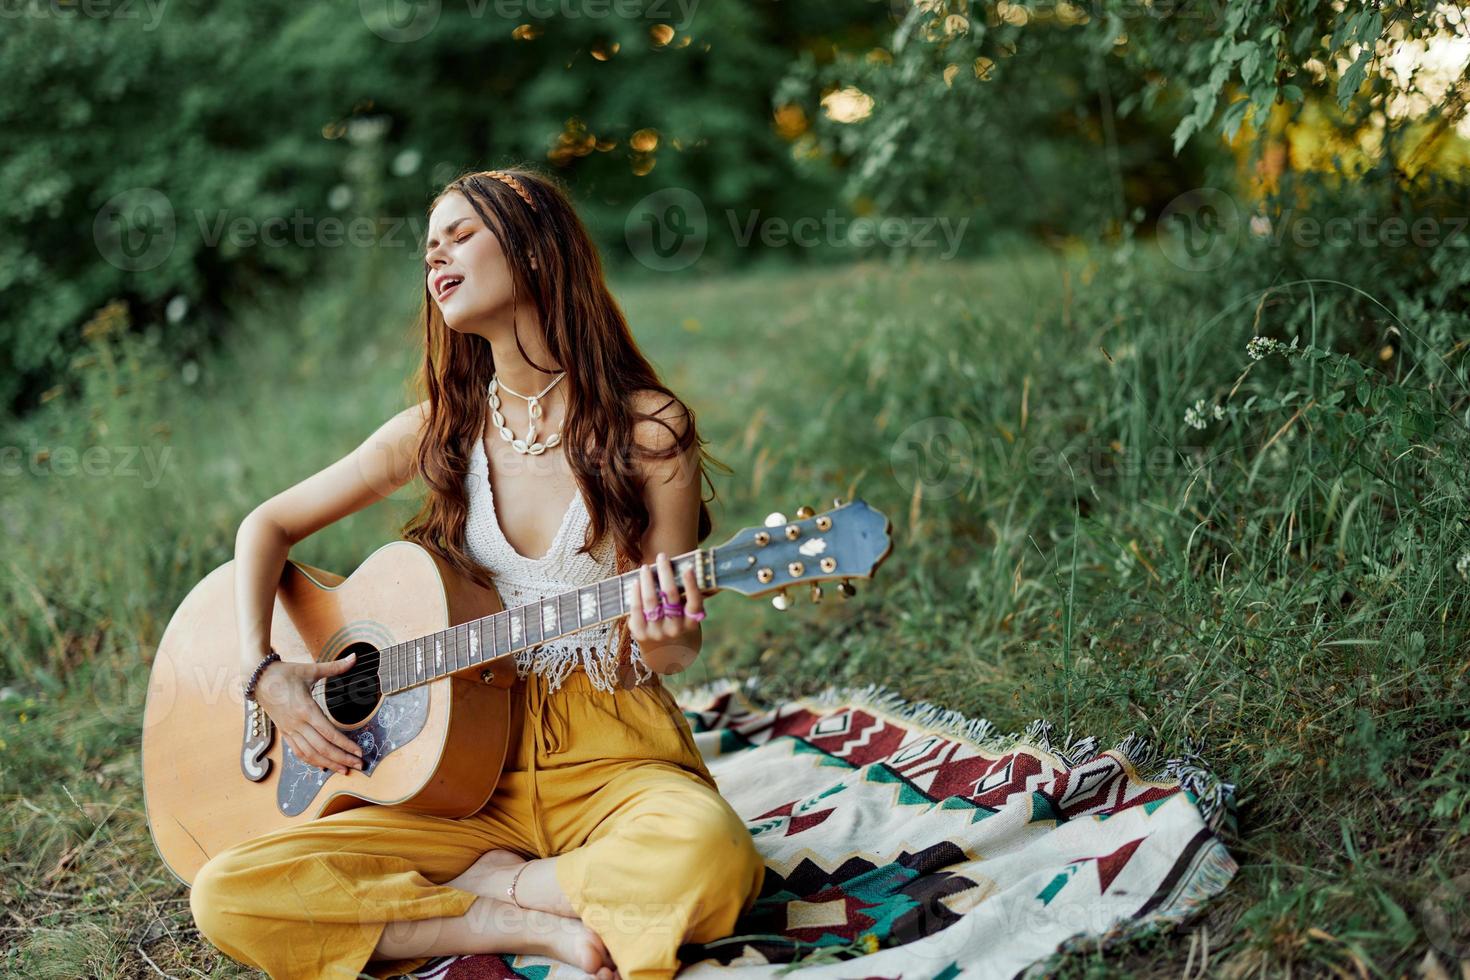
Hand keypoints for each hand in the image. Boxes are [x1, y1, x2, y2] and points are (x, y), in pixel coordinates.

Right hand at [252, 652, 364, 775]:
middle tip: (358, 765)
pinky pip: (298, 751)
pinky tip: (323, 765)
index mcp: (306, 709)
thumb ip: (335, 667)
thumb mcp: (311, 669)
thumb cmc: (285, 673)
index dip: (345, 745)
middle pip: (322, 748)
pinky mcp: (284, 732)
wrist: (257, 678)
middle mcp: (297, 723)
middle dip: (341, 758)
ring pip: (310, 754)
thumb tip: (355, 657)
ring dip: (328, 764)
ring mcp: (289, 730)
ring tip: (344, 770)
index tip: (359, 751)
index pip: (329, 732)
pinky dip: (311, 761)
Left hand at [627, 552, 704, 672]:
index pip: (694, 602)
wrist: (664, 654)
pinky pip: (636, 610)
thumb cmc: (678, 624)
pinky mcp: (640, 633)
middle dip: (665, 573)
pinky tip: (636, 581)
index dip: (692, 585)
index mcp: (691, 623)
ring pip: (651, 601)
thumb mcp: (688, 616)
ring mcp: (656, 632)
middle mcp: (675, 629)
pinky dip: (635, 594)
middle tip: (662, 556)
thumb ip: (687, 597)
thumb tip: (686, 566)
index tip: (688, 568)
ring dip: (647, 580)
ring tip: (645, 567)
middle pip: (670, 597)